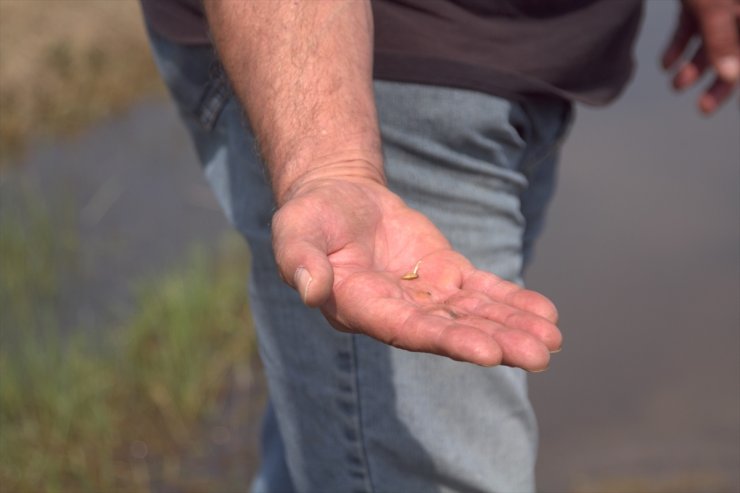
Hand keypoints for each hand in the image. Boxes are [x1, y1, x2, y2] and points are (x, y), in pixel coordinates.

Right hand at [271, 177, 561, 369]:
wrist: (339, 199)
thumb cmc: (311, 217)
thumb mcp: (294, 231)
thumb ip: (299, 259)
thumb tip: (310, 288)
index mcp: (361, 306)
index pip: (406, 328)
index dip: (446, 339)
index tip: (487, 352)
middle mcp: (397, 310)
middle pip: (450, 330)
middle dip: (494, 341)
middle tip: (537, 356)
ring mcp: (424, 294)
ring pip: (472, 314)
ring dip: (511, 327)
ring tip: (551, 341)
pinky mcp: (444, 273)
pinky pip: (481, 290)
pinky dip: (511, 301)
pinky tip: (545, 315)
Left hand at [662, 0, 738, 113]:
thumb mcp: (715, 8)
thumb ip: (722, 39)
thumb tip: (731, 76)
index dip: (736, 82)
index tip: (733, 110)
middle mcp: (737, 12)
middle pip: (733, 55)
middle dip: (718, 84)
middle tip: (704, 108)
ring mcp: (718, 7)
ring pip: (710, 45)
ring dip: (693, 68)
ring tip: (675, 87)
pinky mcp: (698, 2)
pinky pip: (691, 30)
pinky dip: (679, 47)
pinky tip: (665, 65)